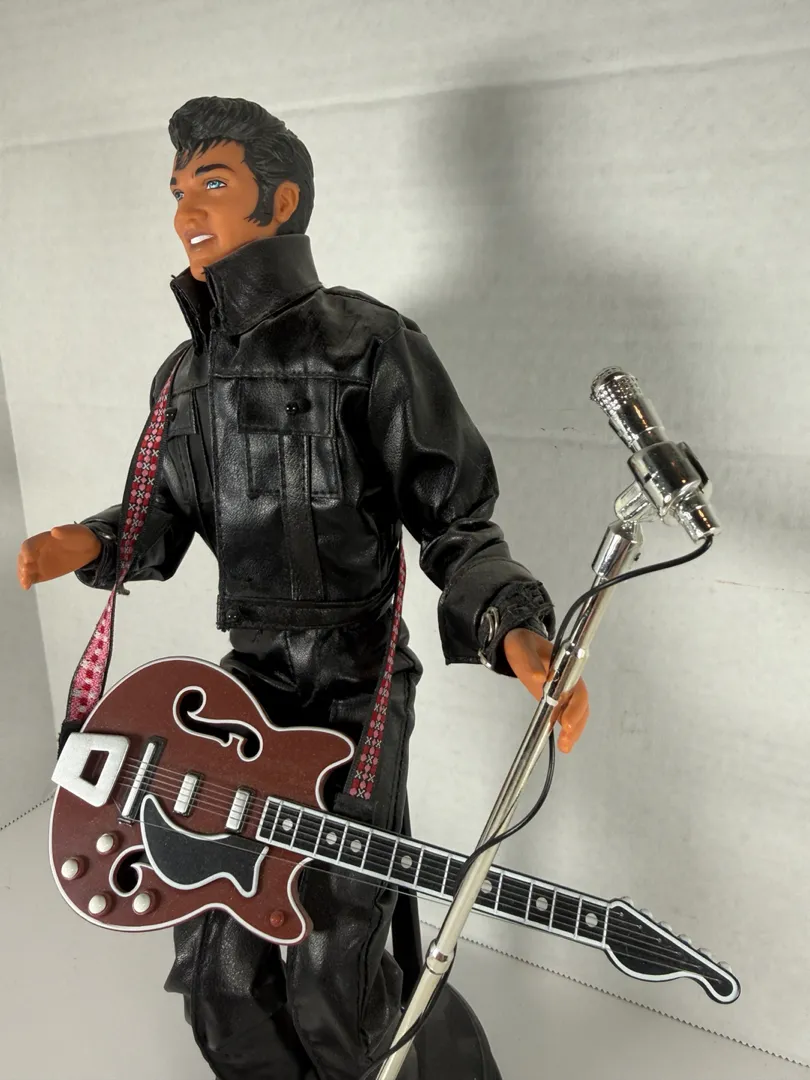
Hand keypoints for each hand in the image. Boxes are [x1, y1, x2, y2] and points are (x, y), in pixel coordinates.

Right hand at [17, 524, 101, 589]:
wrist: (87, 549)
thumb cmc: (79, 537)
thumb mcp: (76, 532)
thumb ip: (66, 532)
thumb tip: (54, 531)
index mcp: (42, 540)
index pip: (29, 544)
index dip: (27, 551)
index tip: (29, 558)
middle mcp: (37, 551)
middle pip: (23, 557)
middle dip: (22, 564)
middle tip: (27, 572)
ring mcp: (39, 562)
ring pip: (25, 568)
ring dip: (23, 575)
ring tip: (26, 582)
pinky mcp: (43, 573)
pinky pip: (32, 577)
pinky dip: (27, 581)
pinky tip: (26, 586)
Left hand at [503, 627, 589, 752]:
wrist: (519, 644)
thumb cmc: (522, 644)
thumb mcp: (522, 648)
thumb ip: (531, 662)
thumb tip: (539, 678)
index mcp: (566, 667)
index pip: (577, 688)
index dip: (574, 706)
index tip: (565, 721)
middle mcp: (569, 680)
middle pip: (580, 704)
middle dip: (576, 722)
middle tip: (566, 738)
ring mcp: (564, 691)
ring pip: (577, 713)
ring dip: (574, 730)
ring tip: (566, 747)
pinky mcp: (557, 700)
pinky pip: (567, 715)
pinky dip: (569, 730)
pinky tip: (564, 744)